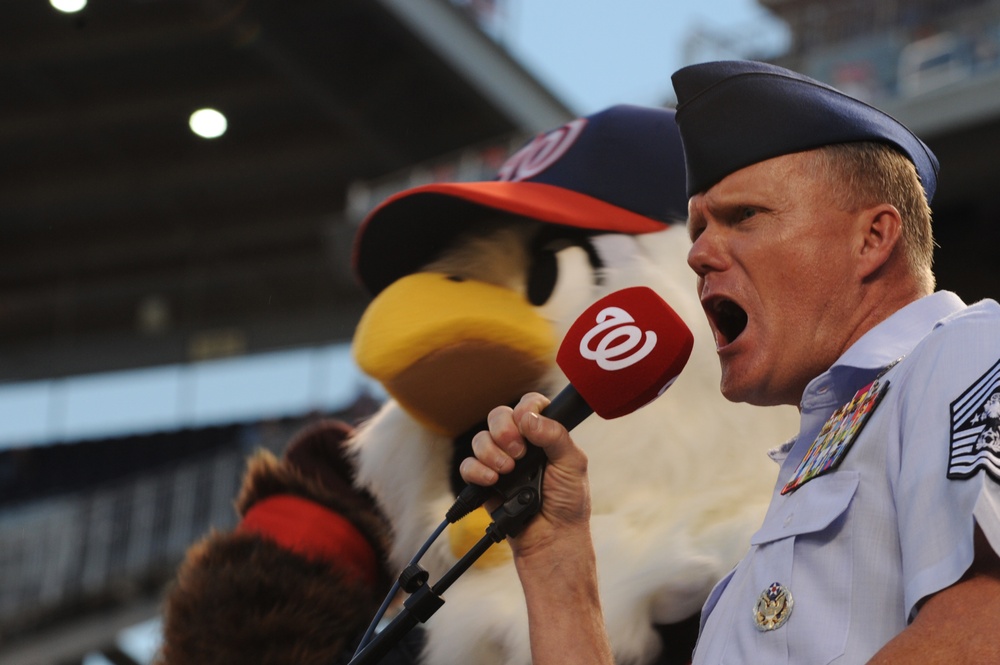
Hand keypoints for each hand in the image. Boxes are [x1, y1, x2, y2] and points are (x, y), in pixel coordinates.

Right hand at [459, 393, 612, 663]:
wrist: (552, 541)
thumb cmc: (568, 504)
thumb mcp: (573, 465)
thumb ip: (554, 436)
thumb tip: (529, 418)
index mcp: (544, 435)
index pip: (529, 405)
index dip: (525, 409)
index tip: (528, 424)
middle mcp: (521, 445)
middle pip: (498, 416)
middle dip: (503, 429)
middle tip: (518, 452)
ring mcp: (501, 462)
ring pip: (480, 439)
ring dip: (491, 452)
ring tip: (507, 472)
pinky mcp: (485, 482)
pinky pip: (468, 465)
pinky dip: (476, 470)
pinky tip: (492, 481)